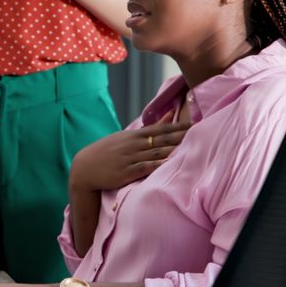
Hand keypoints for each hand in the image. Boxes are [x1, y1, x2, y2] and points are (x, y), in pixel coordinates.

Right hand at [70, 110, 189, 192]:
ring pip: (156, 153)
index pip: (161, 129)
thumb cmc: (109, 151)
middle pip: (162, 140)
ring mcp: (130, 158)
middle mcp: (134, 145)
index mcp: (135, 135)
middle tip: (200, 133)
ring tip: (190, 148)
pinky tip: (169, 164)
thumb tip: (170, 114)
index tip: (196, 124)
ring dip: (173, 150)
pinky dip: (157, 165)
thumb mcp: (127, 137)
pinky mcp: (127, 172)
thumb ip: (152, 127)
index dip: (179, 127)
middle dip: (181, 137)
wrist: (85, 167)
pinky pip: (145, 167)